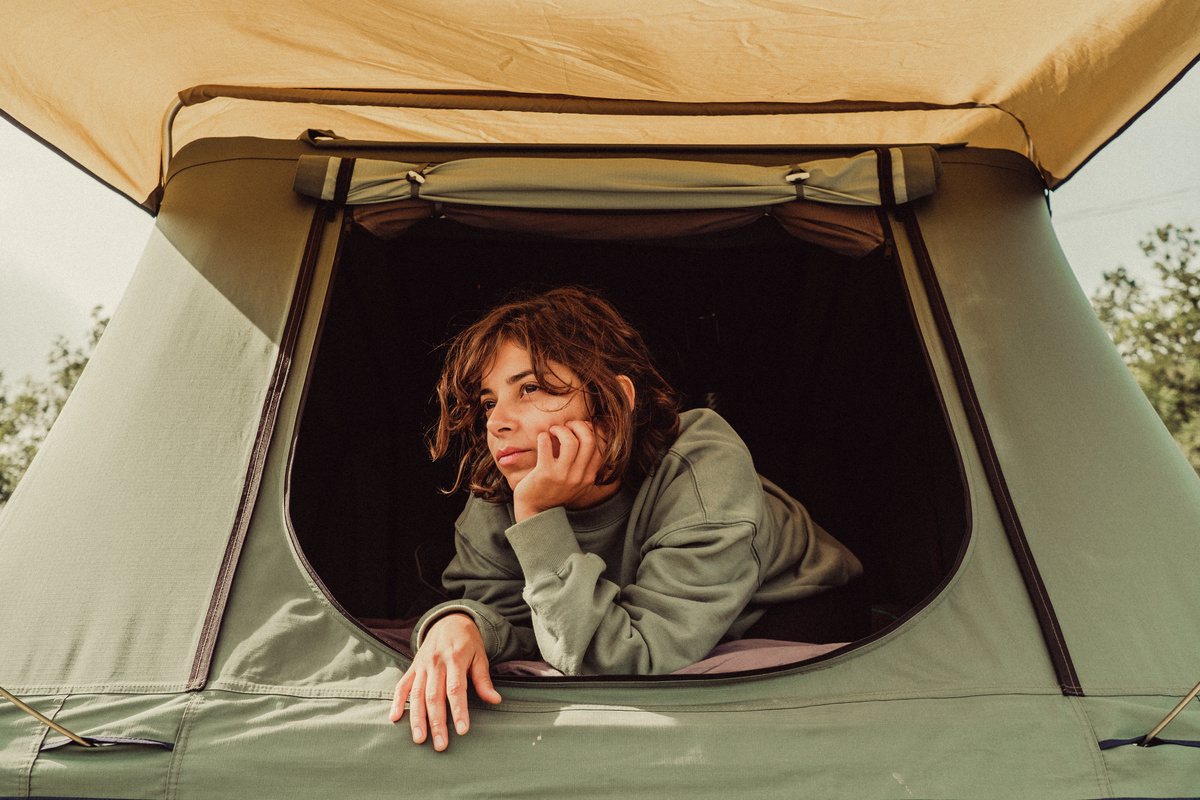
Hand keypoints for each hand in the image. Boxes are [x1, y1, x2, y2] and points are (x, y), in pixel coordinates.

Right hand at [389, 614, 501, 750]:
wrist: (448, 620)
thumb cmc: (467, 641)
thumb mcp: (480, 656)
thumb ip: (484, 680)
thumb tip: (495, 700)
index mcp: (455, 658)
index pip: (456, 689)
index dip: (459, 710)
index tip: (462, 730)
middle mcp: (436, 662)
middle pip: (434, 696)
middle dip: (437, 722)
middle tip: (440, 745)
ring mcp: (422, 665)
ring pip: (417, 694)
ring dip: (417, 718)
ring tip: (419, 739)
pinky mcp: (412, 667)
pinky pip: (402, 685)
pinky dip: (397, 701)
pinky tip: (394, 718)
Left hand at [512, 420, 604, 521]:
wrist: (535, 511)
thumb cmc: (554, 490)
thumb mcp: (576, 482)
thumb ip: (585, 464)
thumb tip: (589, 430)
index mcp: (589, 477)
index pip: (601, 447)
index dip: (593, 431)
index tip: (582, 428)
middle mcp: (578, 477)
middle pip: (589, 441)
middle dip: (579, 426)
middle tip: (567, 426)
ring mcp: (562, 475)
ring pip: (570, 441)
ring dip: (561, 429)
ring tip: (553, 431)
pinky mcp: (544, 473)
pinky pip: (546, 445)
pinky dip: (544, 436)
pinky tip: (543, 438)